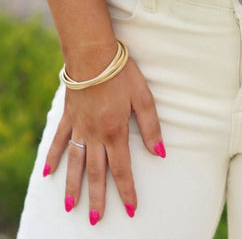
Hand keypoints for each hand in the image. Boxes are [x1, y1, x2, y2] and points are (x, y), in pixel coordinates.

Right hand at [43, 58, 163, 224]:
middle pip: (96, 172)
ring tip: (71, 208)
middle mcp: (95, 134)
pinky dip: (53, 157)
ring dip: (73, 186)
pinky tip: (48, 173)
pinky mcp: (68, 116)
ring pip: (75, 163)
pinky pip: (58, 140)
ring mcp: (79, 126)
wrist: (92, 54)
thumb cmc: (121, 72)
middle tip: (96, 220)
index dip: (127, 190)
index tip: (130, 209)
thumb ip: (151, 126)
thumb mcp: (143, 96)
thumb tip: (160, 152)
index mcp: (115, 131)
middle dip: (98, 198)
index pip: (122, 169)